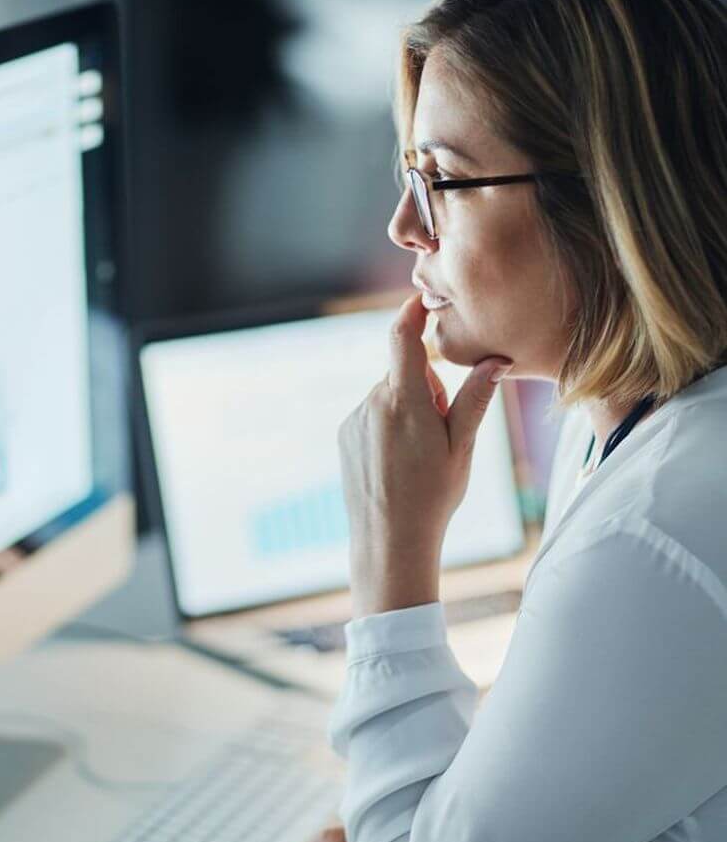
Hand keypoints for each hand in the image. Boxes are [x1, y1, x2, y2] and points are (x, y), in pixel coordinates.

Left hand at [337, 292, 511, 616]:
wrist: (389, 539)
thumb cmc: (433, 495)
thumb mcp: (462, 446)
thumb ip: (476, 398)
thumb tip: (497, 360)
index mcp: (403, 400)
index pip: (402, 338)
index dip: (412, 313)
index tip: (422, 302)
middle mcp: (372, 403)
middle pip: (404, 373)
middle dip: (425, 389)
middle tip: (439, 433)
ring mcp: (355, 420)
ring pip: (388, 397)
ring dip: (406, 411)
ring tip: (416, 456)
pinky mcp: (345, 435)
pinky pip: (372, 416)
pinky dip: (387, 426)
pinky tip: (396, 463)